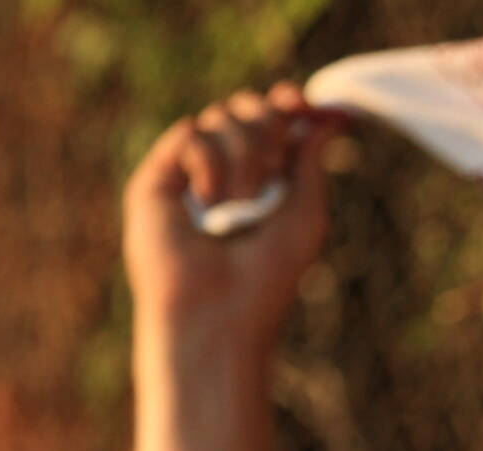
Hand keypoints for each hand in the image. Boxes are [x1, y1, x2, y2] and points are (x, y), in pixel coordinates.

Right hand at [123, 84, 340, 346]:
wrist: (219, 313)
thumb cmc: (266, 277)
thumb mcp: (305, 215)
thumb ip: (310, 162)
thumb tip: (325, 116)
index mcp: (261, 182)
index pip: (271, 123)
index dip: (287, 106)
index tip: (305, 104)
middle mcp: (224, 174)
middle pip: (248, 110)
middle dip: (269, 129)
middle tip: (272, 170)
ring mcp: (189, 175)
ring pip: (221, 117)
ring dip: (245, 157)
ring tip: (242, 206)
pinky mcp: (156, 179)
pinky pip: (190, 133)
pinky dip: (210, 165)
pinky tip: (210, 203)